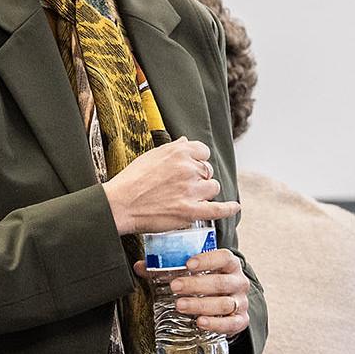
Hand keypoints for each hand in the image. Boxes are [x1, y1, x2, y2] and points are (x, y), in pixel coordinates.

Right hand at [104, 137, 238, 234]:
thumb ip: (172, 149)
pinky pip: (217, 210)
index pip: (203, 152)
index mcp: (179, 152)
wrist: (120, 204)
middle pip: (208, 171)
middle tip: (184, 187)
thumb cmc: (131, 180)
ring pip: (212, 188)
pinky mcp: (190, 211)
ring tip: (190, 198)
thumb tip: (186, 142)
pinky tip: (234, 207)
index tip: (192, 168)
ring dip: (205, 193)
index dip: (198, 161)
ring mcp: (190, 190)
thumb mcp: (151, 155)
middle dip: (200, 178)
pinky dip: (228, 209)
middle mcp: (188, 168)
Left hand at [133, 249, 250, 337]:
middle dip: (196, 285)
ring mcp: (241, 302)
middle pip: (221, 282)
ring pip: (224, 303)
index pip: (224, 258)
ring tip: (180, 305)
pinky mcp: (241, 321)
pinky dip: (216, 324)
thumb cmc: (209, 284)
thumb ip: (167, 269)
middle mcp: (239, 282)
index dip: (207, 259)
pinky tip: (200, 322)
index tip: (188, 263)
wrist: (229, 306)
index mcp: (230, 265)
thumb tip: (141, 266)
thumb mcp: (194, 274)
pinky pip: (231, 324)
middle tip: (175, 286)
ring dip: (201, 305)